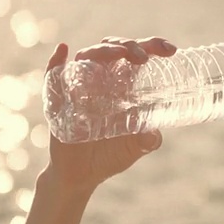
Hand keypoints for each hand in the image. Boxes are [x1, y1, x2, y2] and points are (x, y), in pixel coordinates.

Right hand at [42, 37, 177, 191]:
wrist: (82, 177)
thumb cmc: (111, 156)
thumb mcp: (136, 148)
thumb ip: (148, 140)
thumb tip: (153, 135)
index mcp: (123, 86)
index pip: (137, 56)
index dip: (153, 46)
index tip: (171, 50)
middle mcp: (101, 81)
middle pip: (114, 50)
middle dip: (130, 46)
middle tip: (144, 57)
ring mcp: (79, 88)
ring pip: (87, 57)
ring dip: (104, 50)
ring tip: (120, 54)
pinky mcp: (58, 101)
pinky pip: (53, 76)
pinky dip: (56, 62)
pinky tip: (63, 50)